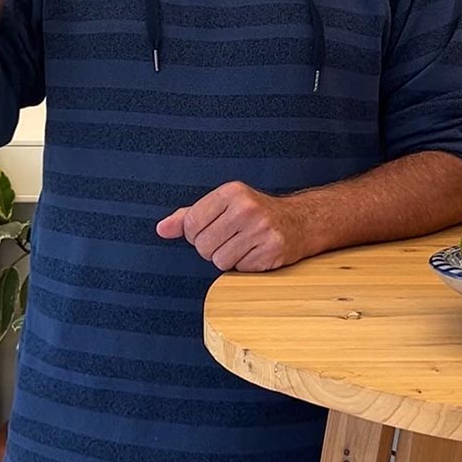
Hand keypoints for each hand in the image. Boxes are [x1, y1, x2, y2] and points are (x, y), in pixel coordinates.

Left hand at [156, 181, 307, 271]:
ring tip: (243, 244)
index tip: (211, 229)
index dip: (195, 233)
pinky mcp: (271, 250)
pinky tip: (255, 251)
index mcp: (231, 192)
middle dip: (212, 248)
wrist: (300, 221)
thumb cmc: (256, 213)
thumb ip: (189, 216)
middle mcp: (246, 208)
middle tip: (230, 238)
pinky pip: (239, 269)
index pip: (190, 224)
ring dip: (228, 258)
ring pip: (219, 261)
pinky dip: (244, 265)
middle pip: (203, 246)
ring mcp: (261, 229)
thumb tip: (162, 229)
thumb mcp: (222, 205)